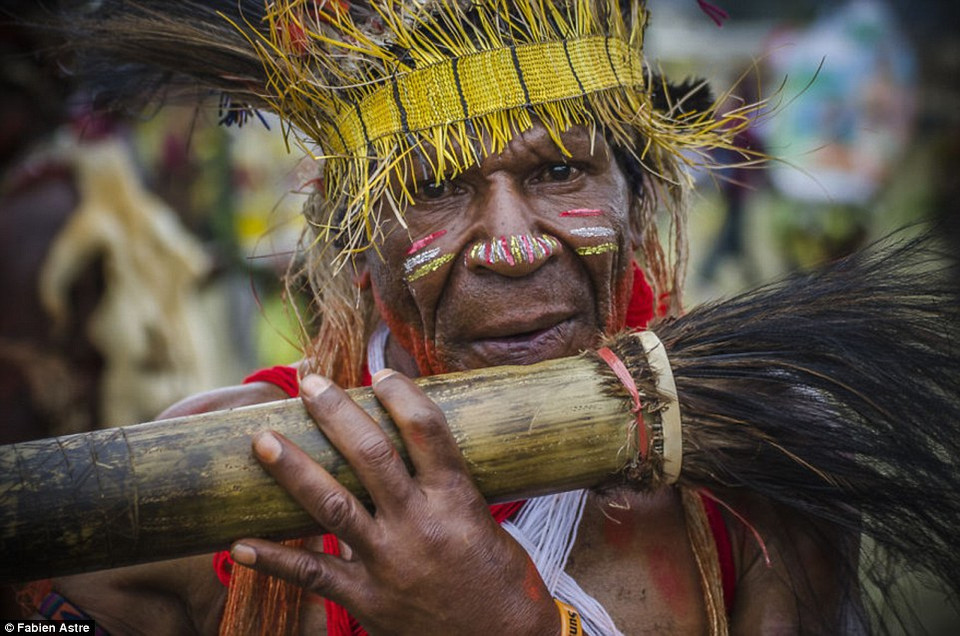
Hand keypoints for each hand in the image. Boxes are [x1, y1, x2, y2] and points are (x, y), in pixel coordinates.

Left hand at [230, 370, 559, 635]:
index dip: (401, 394)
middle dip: (335, 414)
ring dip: (293, 471)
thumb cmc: (503, 579)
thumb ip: (445, 485)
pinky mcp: (368, 601)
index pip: (427, 430)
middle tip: (308, 384)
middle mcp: (421, 525)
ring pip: (332, 506)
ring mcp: (390, 564)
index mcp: (458, 500)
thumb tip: (410, 442)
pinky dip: (274, 559)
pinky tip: (240, 544)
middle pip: (371, 455)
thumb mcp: (483, 519)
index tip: (379, 372)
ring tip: (262, 441)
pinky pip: (313, 575)